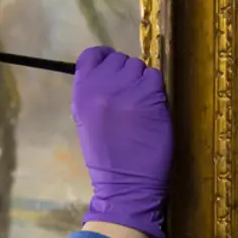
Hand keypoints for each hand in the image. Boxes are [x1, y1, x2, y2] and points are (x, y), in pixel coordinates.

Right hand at [72, 46, 170, 237]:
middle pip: (119, 60)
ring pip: (139, 67)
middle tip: (128, 96)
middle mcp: (102, 85)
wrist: (124, 183)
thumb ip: (91, 92)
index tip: (111, 70)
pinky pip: (155, 78)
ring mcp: (127, 89)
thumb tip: (107, 73)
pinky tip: (151, 108)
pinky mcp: (151, 95)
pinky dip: (155, 90)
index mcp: (81, 91)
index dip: (104, 58)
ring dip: (141, 82)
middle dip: (125, 74)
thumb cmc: (104, 155)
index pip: (92, 55)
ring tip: (139, 105)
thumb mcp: (85, 119)